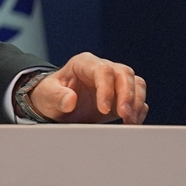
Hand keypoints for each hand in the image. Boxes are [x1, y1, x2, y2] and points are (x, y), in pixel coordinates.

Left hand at [29, 52, 148, 123]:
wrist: (55, 105)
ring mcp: (114, 81)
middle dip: (127, 95)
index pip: (103, 70)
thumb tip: (70, 100)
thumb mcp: (46, 95)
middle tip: (124, 115)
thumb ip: (56, 97)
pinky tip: (132, 122)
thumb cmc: (49, 96)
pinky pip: (138, 97)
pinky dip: (139, 109)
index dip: (107, 89)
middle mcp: (102, 69)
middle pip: (124, 74)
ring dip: (136, 102)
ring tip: (129, 121)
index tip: (103, 109)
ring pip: (136, 83)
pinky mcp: (121, 95)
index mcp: (83, 63)